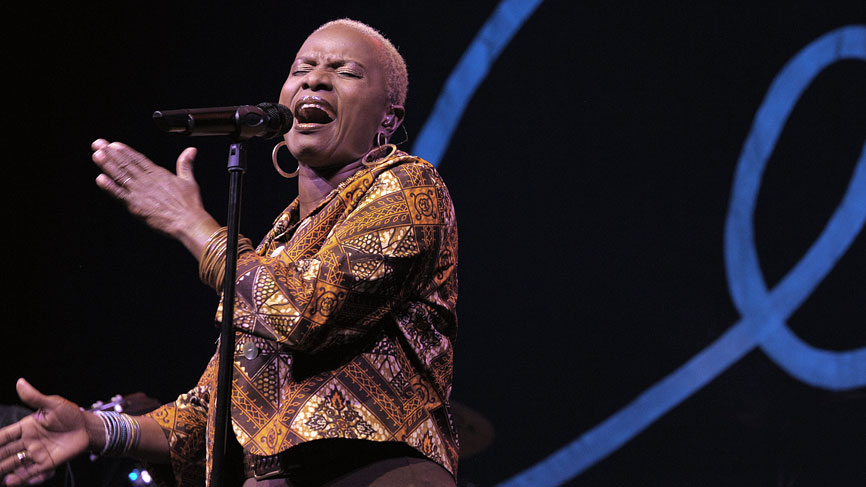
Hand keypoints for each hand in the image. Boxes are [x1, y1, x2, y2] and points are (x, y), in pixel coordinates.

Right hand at [0, 379, 88, 485]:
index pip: (4, 436)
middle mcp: (28, 441)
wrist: (87, 428)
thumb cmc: (70, 414)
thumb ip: (35, 397)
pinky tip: (11, 482)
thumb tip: (20, 382)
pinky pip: (31, 472)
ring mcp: (36, 453)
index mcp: (26, 427)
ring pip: (15, 463)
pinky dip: (21, 478)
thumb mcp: (53, 404)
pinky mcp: (47, 463)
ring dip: (5, 469)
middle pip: (6, 452)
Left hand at [90, 139, 220, 257]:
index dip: (125, 151)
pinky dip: (109, 187)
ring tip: (96, 155)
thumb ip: (186, 164)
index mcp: (158, 174)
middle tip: (98, 143)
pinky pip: (119, 194)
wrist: (188, 221)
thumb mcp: (189, 180)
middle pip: (125, 164)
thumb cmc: (190, 204)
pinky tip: (100, 179)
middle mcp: (146, 181)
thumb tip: (191, 150)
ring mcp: (139, 192)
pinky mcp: (135, 205)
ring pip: (120, 175)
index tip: (114, 144)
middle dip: (110, 153)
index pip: (138, 159)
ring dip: (107, 165)